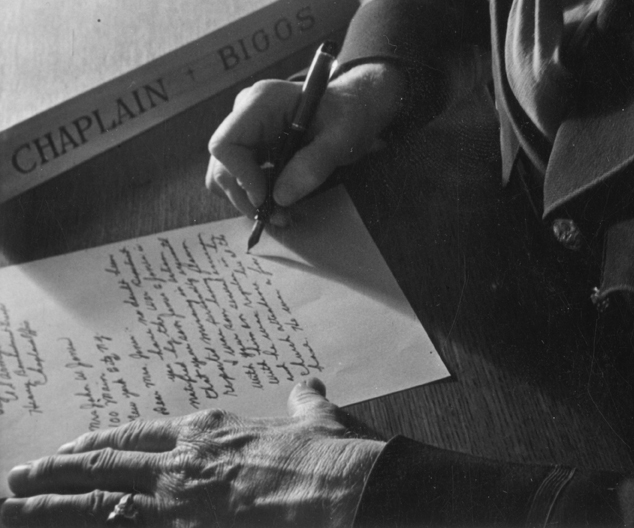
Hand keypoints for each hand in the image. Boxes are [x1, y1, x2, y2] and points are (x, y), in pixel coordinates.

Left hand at [1, 379, 384, 526]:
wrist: (336, 488)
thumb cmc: (329, 454)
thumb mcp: (316, 418)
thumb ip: (303, 402)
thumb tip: (307, 385)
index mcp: (213, 431)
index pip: (143, 433)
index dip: (105, 440)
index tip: (77, 446)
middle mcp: (184, 461)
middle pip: (106, 463)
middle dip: (58, 471)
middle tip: (19, 474)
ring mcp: (176, 501)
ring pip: (96, 501)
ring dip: (49, 505)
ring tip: (11, 504)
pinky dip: (85, 527)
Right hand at [205, 61, 406, 219]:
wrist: (353, 108)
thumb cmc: (348, 115)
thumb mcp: (342, 137)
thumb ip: (315, 163)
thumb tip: (281, 197)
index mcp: (262, 101)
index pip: (226, 144)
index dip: (241, 176)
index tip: (267, 198)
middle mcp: (245, 113)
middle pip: (222, 165)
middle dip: (247, 196)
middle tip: (280, 217)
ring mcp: (245, 130)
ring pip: (226, 176)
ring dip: (250, 200)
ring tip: (283, 214)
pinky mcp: (251, 146)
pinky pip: (240, 177)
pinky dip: (256, 195)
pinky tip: (281, 202)